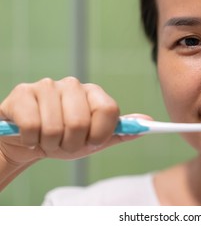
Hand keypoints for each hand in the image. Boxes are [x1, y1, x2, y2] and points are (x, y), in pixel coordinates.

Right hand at [0, 77, 141, 165]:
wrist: (29, 141)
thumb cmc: (65, 139)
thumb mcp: (95, 139)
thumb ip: (121, 131)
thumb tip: (149, 122)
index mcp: (94, 93)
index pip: (109, 110)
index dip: (100, 133)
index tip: (92, 142)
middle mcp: (72, 85)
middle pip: (80, 122)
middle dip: (71, 144)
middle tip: (64, 144)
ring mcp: (47, 86)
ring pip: (55, 127)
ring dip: (50, 144)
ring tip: (47, 139)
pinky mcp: (23, 92)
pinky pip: (32, 126)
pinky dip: (31, 140)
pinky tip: (30, 135)